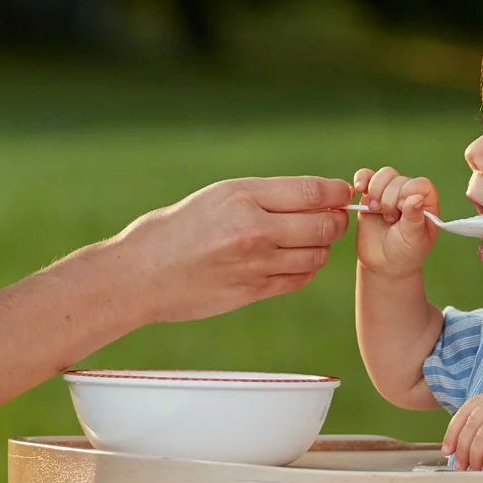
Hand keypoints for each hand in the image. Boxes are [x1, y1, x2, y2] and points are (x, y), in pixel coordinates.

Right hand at [109, 176, 353, 324]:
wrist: (141, 274)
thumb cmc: (175, 230)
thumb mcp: (217, 196)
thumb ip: (264, 196)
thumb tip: (313, 198)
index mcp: (242, 195)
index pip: (313, 191)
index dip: (337, 192)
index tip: (341, 193)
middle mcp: (253, 228)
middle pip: (324, 225)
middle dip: (335, 221)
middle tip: (332, 218)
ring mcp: (255, 263)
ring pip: (317, 255)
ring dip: (321, 247)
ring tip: (308, 241)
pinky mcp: (253, 291)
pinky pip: (299, 279)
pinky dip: (306, 269)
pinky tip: (294, 261)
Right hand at [350, 166, 437, 279]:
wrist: (384, 265)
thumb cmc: (405, 253)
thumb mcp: (413, 240)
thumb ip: (414, 219)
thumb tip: (416, 198)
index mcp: (425, 203)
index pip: (419, 184)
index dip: (406, 193)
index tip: (400, 211)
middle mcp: (409, 195)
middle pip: (398, 179)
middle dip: (389, 199)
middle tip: (389, 220)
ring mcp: (389, 194)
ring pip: (383, 175)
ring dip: (376, 190)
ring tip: (374, 210)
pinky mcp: (370, 196)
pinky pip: (366, 177)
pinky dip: (361, 179)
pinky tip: (359, 189)